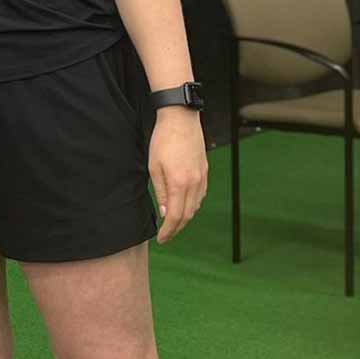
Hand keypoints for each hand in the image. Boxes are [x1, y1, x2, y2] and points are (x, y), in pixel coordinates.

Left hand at [149, 107, 206, 243]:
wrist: (180, 119)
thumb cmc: (163, 140)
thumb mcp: (154, 167)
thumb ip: (161, 192)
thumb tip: (165, 213)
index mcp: (180, 184)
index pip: (175, 216)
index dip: (168, 231)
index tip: (161, 239)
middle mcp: (195, 184)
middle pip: (187, 215)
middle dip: (176, 228)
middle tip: (166, 234)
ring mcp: (202, 178)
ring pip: (195, 206)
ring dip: (184, 216)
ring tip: (172, 221)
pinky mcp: (205, 172)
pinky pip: (200, 195)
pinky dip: (192, 204)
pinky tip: (183, 204)